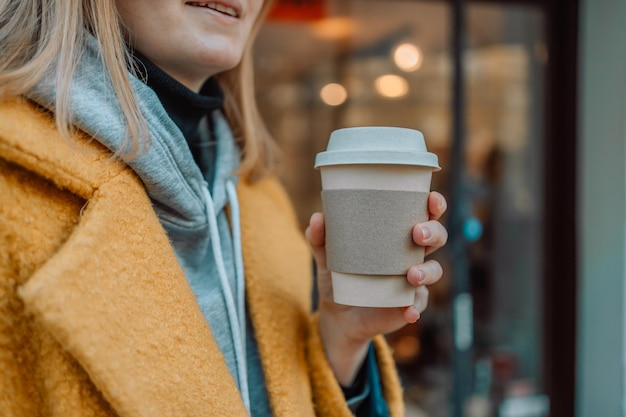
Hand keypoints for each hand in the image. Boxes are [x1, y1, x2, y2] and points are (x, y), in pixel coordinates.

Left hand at [305, 191, 447, 384]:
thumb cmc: (339, 274)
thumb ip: (319, 237)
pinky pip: (418, 305)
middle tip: (417, 233)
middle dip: (433, 232)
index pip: (423, 214)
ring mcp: (413, 280)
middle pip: (437, 237)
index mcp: (397, 234)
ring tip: (410, 275)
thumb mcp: (326, 255)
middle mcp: (411, 254)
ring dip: (427, 271)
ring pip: (434, 270)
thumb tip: (318, 217)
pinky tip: (407, 312)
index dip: (433, 205)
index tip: (431, 199)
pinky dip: (414, 308)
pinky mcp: (408, 304)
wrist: (337, 314)